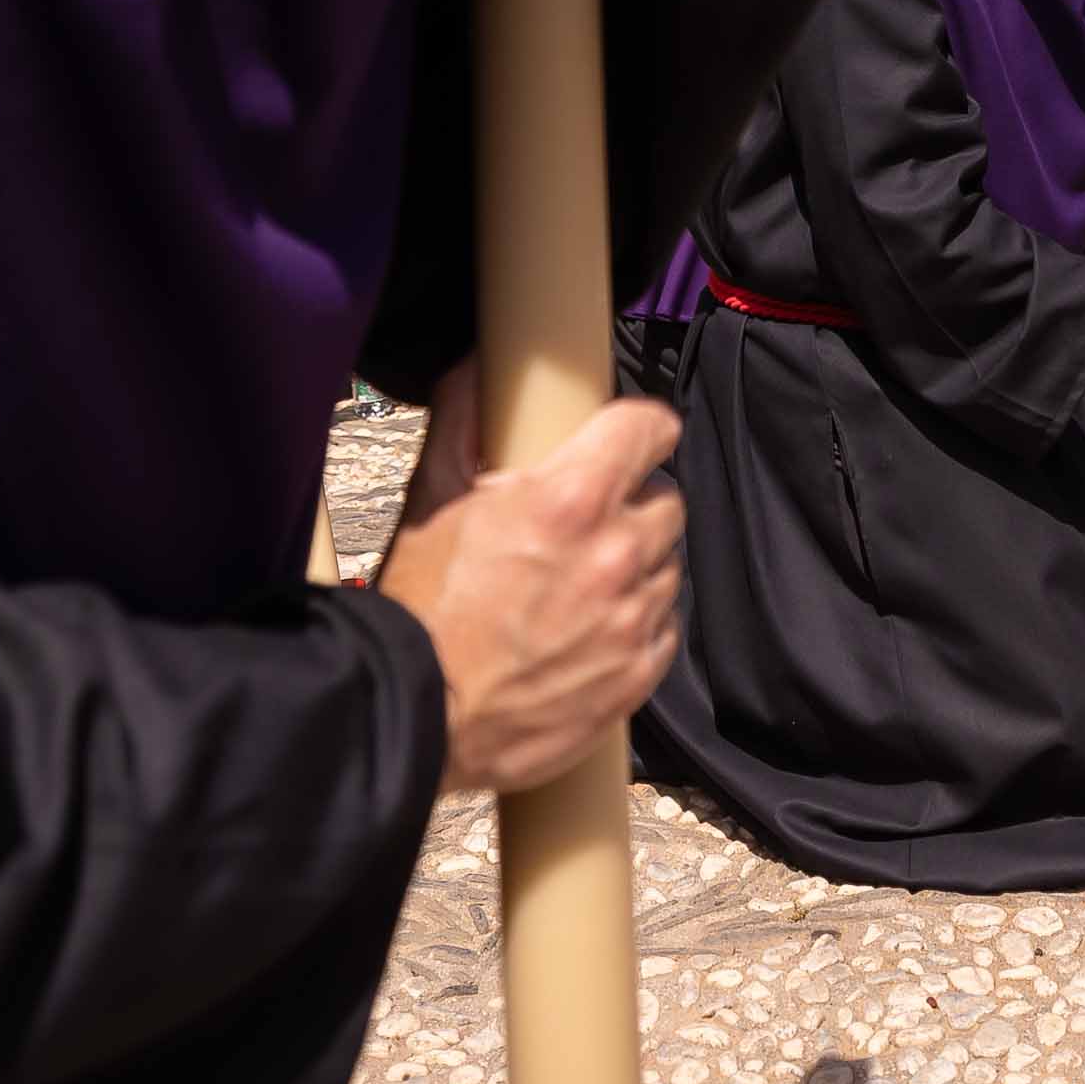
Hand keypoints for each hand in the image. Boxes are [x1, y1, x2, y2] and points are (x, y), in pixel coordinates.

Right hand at [376, 396, 684, 795]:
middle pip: (665, 501)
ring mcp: (632, 619)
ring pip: (665, 566)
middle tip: (584, 524)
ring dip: (633, 567)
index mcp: (570, 500)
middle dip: (630, 505)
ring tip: (578, 585)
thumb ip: (462, 422)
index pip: (649, 427)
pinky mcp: (638, 675)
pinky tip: (587, 631)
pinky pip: (662, 628)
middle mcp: (615, 554)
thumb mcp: (431, 500)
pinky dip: (634, 624)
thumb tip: (476, 365)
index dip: (641, 427)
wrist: (419, 718)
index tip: (633, 436)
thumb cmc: (419, 609)